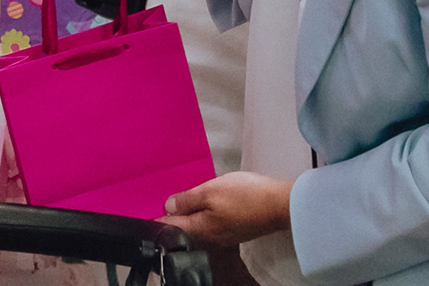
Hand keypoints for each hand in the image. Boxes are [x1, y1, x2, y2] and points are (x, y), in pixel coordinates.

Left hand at [161, 171, 292, 246]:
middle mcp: (211, 236)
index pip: (171, 225)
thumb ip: (187, 200)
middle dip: (175, 213)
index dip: (158, 216)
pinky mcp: (236, 228)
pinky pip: (214, 220)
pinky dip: (207, 210)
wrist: (280, 204)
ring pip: (200, 223)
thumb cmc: (246, 196)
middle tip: (168, 197)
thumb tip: (168, 207)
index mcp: (200, 229)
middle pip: (185, 225)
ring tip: (188, 195)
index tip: (149, 210)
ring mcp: (225, 234)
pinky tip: (210, 200)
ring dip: (192, 210)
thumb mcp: (210, 191)